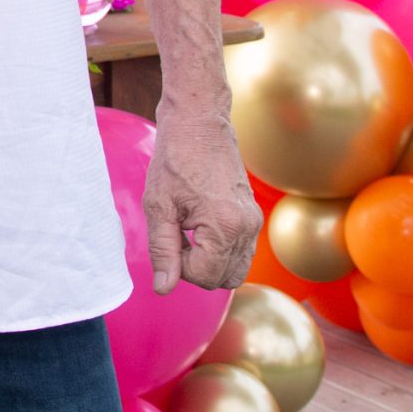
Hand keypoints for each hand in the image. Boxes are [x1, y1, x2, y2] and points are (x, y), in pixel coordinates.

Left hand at [144, 106, 259, 293]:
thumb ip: (162, 250)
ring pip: (236, 268)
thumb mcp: (158, 206)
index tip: (169, 238)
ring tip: (187, 230)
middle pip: (224, 279)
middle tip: (177, 237)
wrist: (199, 123)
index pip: (205, 277)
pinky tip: (198, 225)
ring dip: (209, 261)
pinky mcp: (253, 215)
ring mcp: (254, 221)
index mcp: (225, 227)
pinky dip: (220, 249)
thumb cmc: (175, 159)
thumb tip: (163, 288)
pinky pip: (240, 250)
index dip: (180, 267)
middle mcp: (247, 228)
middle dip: (197, 269)